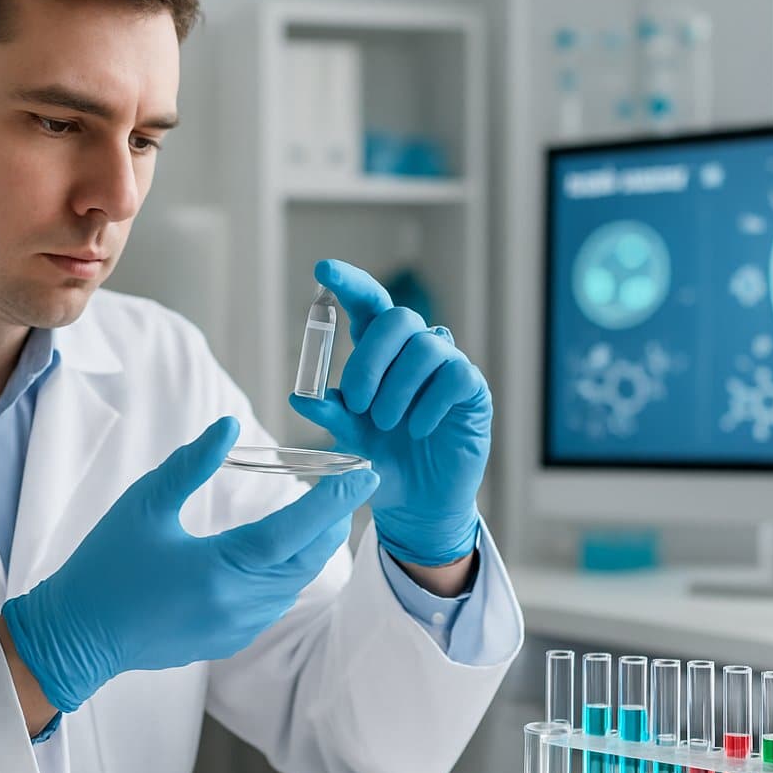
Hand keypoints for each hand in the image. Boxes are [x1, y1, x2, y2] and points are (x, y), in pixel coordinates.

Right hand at [0, 416, 379, 711]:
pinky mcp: (228, 640)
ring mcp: (236, 627)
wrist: (75, 637)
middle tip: (350, 486)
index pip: (294, 530)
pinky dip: (289, 572)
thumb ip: (191, 465)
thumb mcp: (144, 505)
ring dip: (313, 548)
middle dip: (333, 521)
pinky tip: (284, 551)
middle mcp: (238, 603)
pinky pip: (275, 602)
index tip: (362, 474)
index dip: (332, 500)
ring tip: (325, 512)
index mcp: (220, 568)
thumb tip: (228, 427)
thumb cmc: (104, 567)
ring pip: (295, 583)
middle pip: (306, 559)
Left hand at [290, 258, 491, 567]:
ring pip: (425, 347)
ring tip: (386, 425)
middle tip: (356, 402)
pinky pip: (454, 375)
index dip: (349, 283)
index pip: (369, 305)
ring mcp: (446, 365)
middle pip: (398, 319)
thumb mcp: (348, 437)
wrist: (418, 502)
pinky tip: (419, 431)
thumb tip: (300, 396)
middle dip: (371, 358)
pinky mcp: (472, 389)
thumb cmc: (383, 460)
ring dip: (397, 389)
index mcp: (380, 353)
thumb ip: (330, 412)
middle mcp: (414, 350)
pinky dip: (428, 405)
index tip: (322, 270)